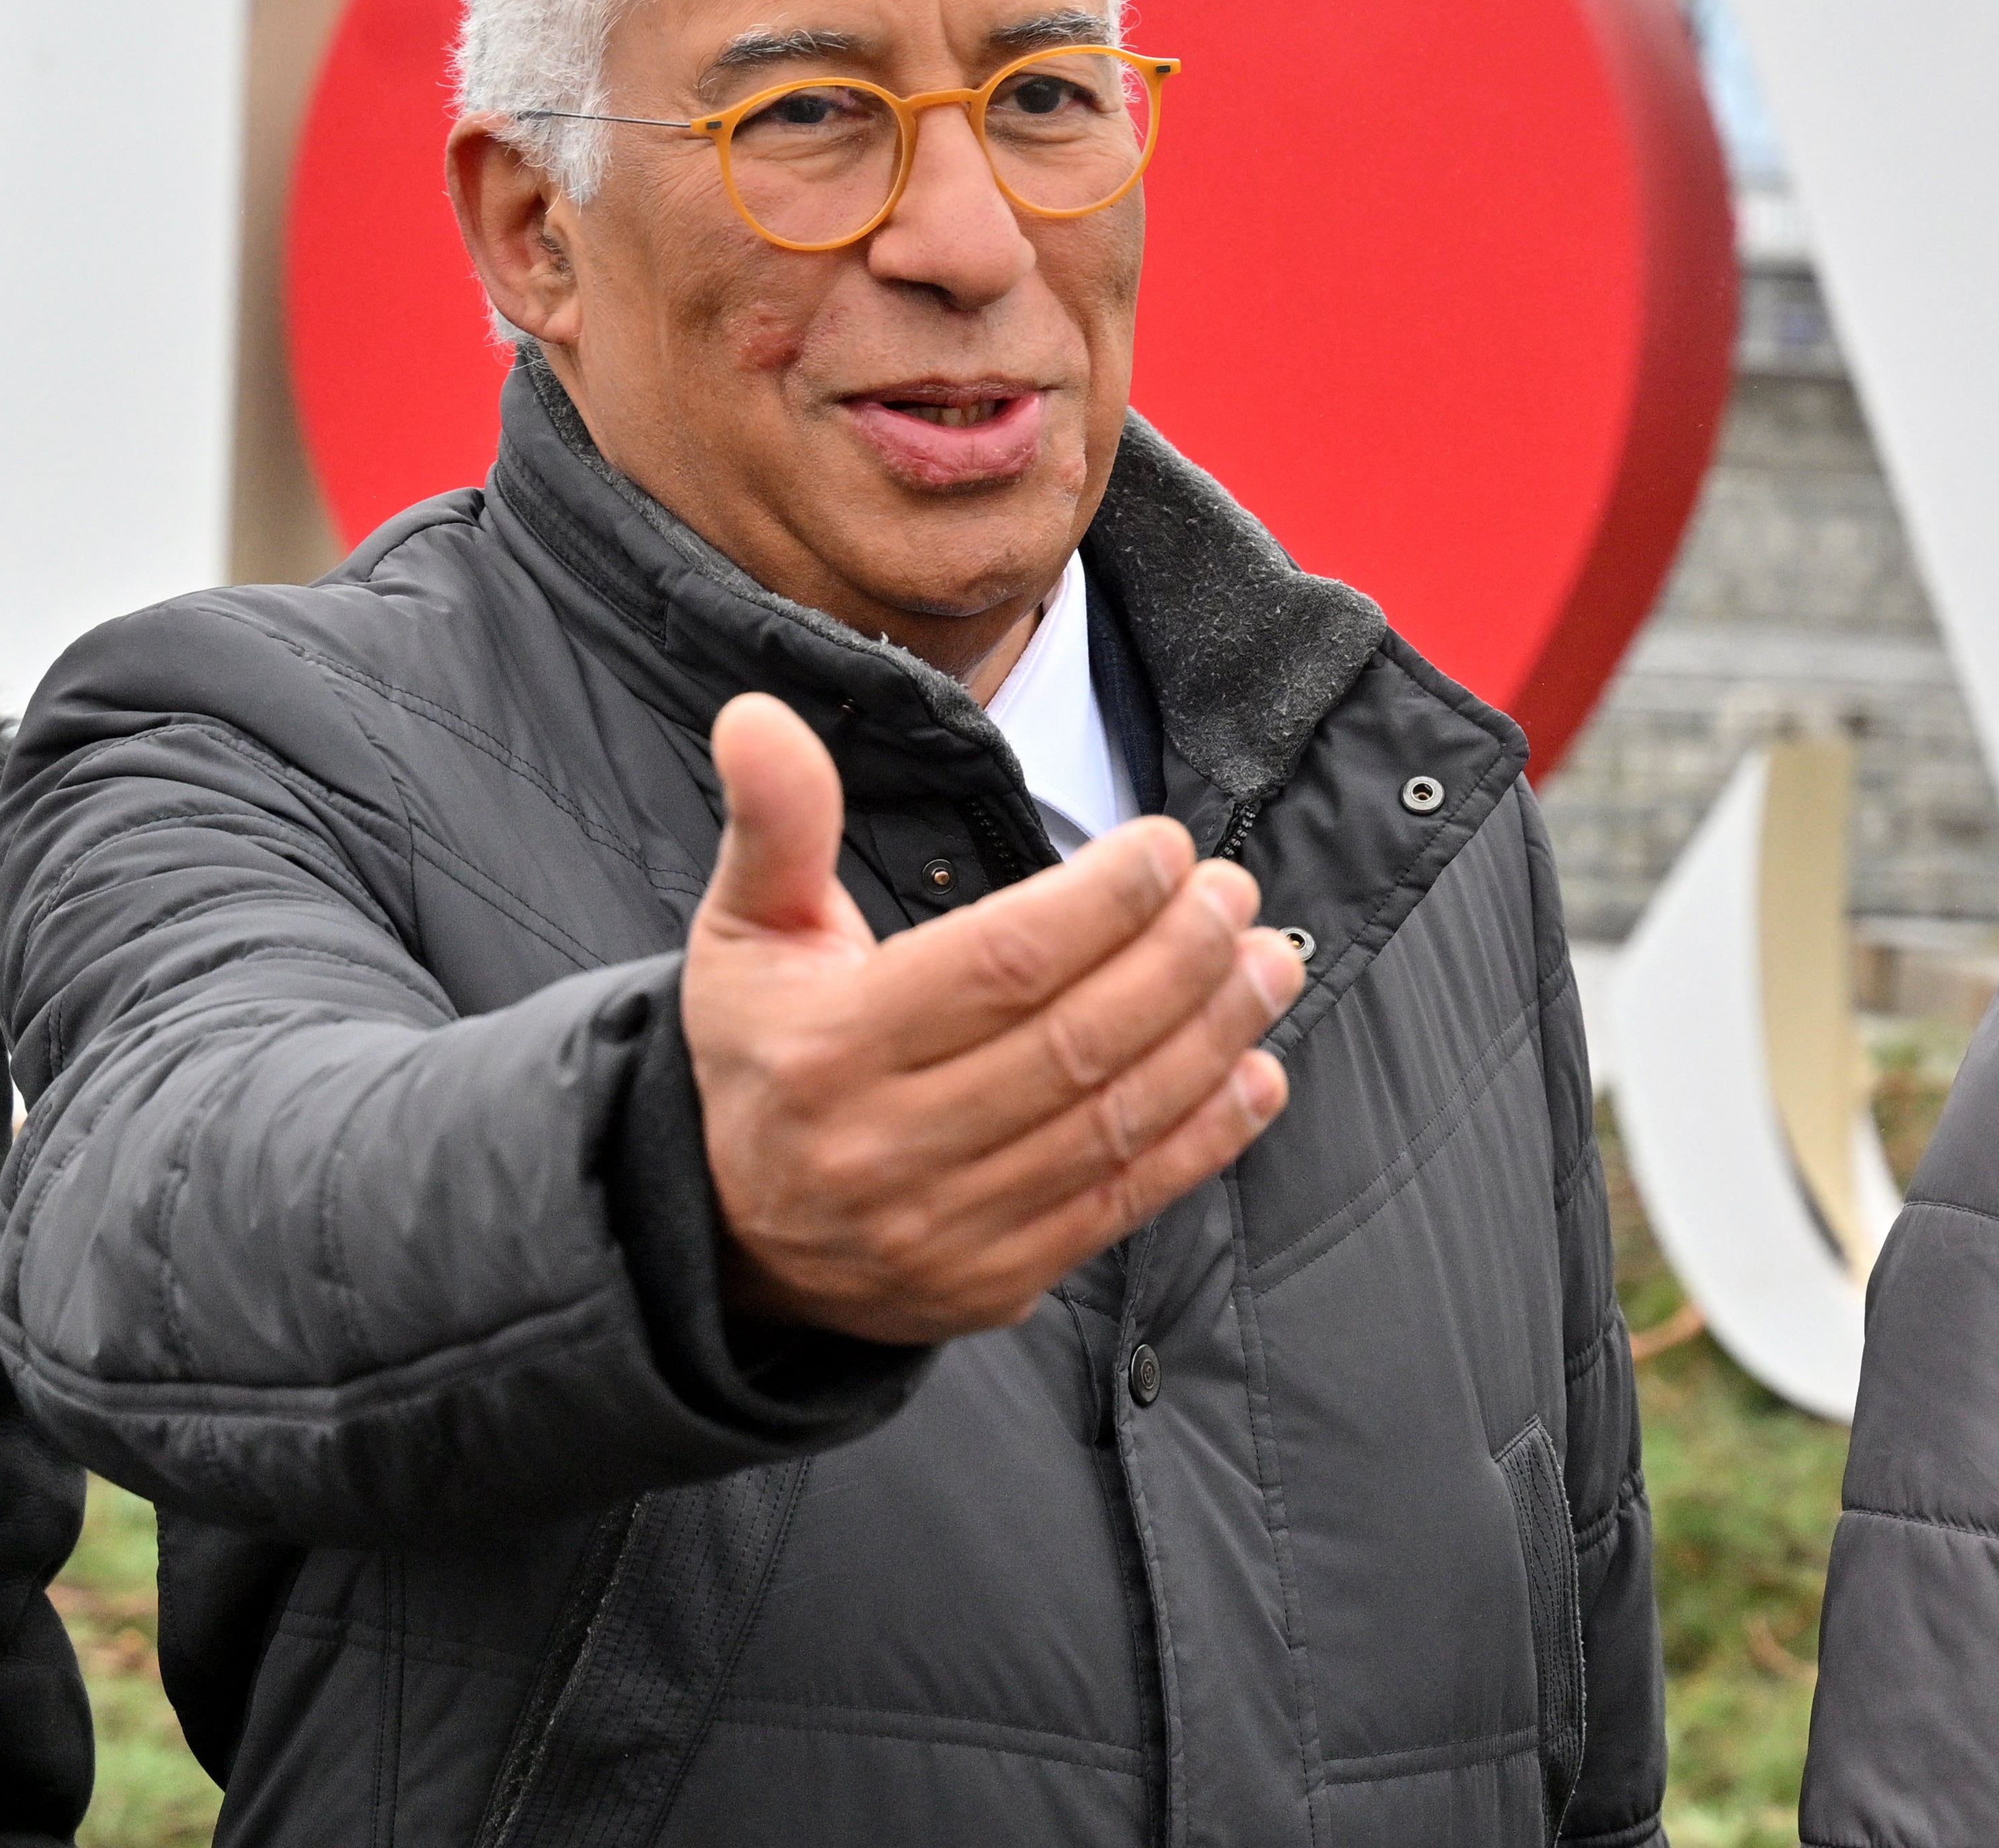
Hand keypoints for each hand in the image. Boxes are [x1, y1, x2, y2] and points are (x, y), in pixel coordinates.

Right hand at [681, 692, 1300, 1343]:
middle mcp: (885, 1149)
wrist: (729, 1234)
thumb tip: (758, 715)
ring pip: (1112, 1123)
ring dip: (1212, 1038)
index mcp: (829, 1050)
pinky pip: (1122, 1204)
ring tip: (1268, 963)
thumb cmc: (763, 1056)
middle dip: (1178, 959)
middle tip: (1236, 894)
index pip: (1001, 964)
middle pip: (1075, 1042)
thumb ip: (776, 824)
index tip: (1170, 848)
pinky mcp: (994, 1283)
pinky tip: (1257, 1073)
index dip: (1103, 902)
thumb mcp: (747, 934)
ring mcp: (945, 1229)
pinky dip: (1205, 1139)